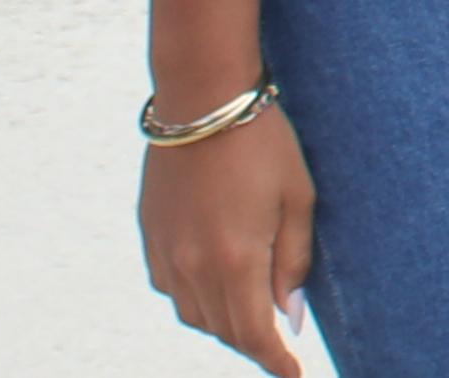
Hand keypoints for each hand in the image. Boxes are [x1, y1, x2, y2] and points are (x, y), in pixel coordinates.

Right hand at [137, 94, 317, 372]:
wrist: (201, 99)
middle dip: (255, 343)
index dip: (276, 362)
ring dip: (224, 324)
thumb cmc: (262, 142)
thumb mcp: (298, 198)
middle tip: (280, 344)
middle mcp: (193, 266)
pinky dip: (196, 299)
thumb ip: (294, 262)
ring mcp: (166, 253)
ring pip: (194, 315)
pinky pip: (171, 289)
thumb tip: (289, 315)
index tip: (293, 375)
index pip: (256, 334)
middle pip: (224, 330)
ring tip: (252, 314)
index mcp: (235, 259)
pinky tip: (217, 284)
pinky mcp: (150, 238)